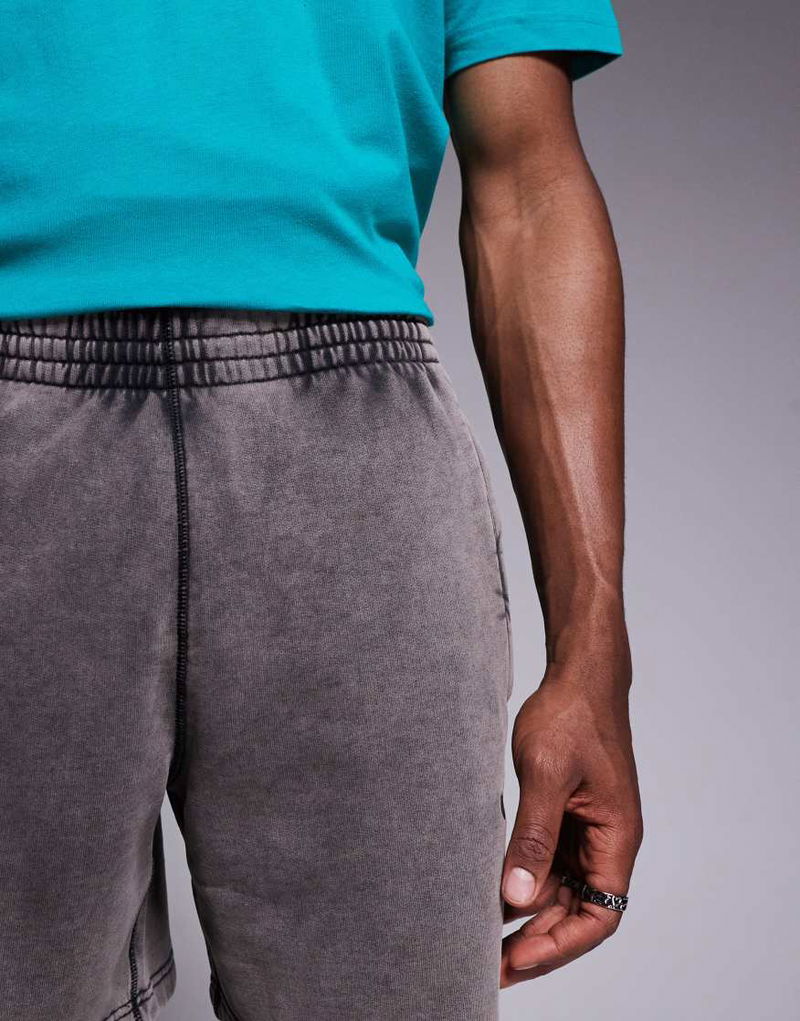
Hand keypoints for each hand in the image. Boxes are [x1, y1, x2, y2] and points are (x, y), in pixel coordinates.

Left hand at [499, 667, 642, 986]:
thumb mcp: (546, 774)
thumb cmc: (571, 715)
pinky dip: (521, 881)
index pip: (599, 915)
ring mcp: (585, 831)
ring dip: (526, 916)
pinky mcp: (564, 816)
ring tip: (482, 939)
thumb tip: (517, 897)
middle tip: (489, 965)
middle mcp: (605, 842)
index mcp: (616, 837)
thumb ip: (533, 836)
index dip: (560, 945)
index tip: (517, 957)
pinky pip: (546, 863)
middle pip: (577, 912)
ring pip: (559, 891)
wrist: (577, 675)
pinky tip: (489, 893)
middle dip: (537, 942)